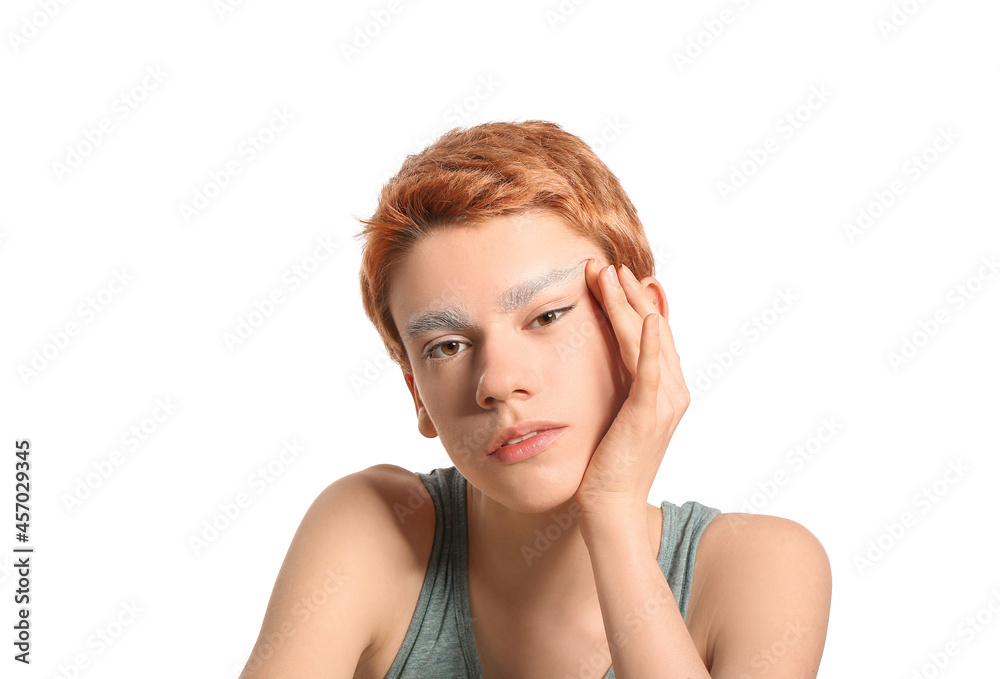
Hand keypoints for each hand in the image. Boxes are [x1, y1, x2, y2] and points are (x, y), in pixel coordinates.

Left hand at [573, 259, 690, 521]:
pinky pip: (651, 371)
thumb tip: (604, 362)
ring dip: (629, 304)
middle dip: (629, 294)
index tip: (611, 275)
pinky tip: (644, 318)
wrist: (610, 506)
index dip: (633, 301)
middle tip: (605, 264)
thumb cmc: (606, 464)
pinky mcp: (649, 415)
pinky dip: (649, 343)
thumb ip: (618, 387)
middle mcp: (672, 391)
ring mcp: (664, 402)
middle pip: (652, 328)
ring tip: (610, 275)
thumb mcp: (614, 415)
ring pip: (648, 340)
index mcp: (665, 389)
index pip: (651, 333)